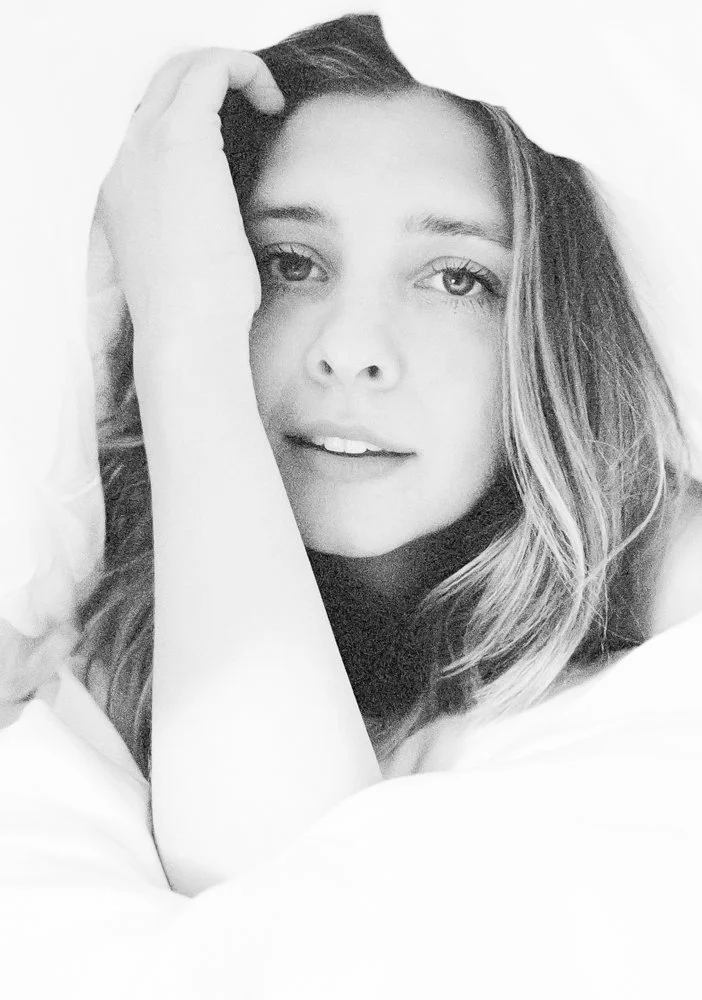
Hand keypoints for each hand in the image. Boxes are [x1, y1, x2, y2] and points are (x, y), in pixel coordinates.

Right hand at [96, 48, 283, 375]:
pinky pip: (211, 68)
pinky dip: (244, 70)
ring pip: (184, 68)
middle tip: (257, 105)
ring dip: (231, 73)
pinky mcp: (180, 138)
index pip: (150, 122)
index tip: (239, 130)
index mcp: (123, 189)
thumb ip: (197, 222)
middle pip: (163, 84)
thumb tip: (234, 213)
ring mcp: (145, 144)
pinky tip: (273, 102)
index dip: (197, 112)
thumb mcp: (190, 262)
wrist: (187, 331)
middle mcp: (124, 159)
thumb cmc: (200, 313)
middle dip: (213, 83)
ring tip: (269, 102)